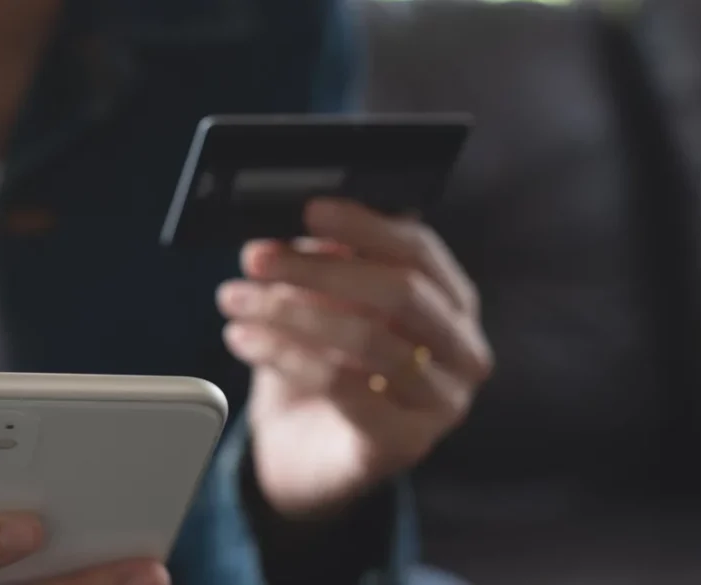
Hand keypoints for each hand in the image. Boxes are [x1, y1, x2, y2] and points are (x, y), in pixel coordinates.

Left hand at [217, 199, 492, 516]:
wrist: (308, 452)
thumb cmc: (325, 364)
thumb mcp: (325, 303)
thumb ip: (328, 264)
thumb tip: (304, 231)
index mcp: (452, 301)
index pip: (420, 250)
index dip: (365, 226)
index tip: (311, 211)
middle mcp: (463, 349)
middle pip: (399, 291)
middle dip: (319, 269)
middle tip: (257, 257)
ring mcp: (442, 401)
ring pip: (368, 340)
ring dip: (291, 313)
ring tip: (236, 300)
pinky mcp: (405, 441)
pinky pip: (343, 387)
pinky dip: (286, 355)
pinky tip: (246, 339)